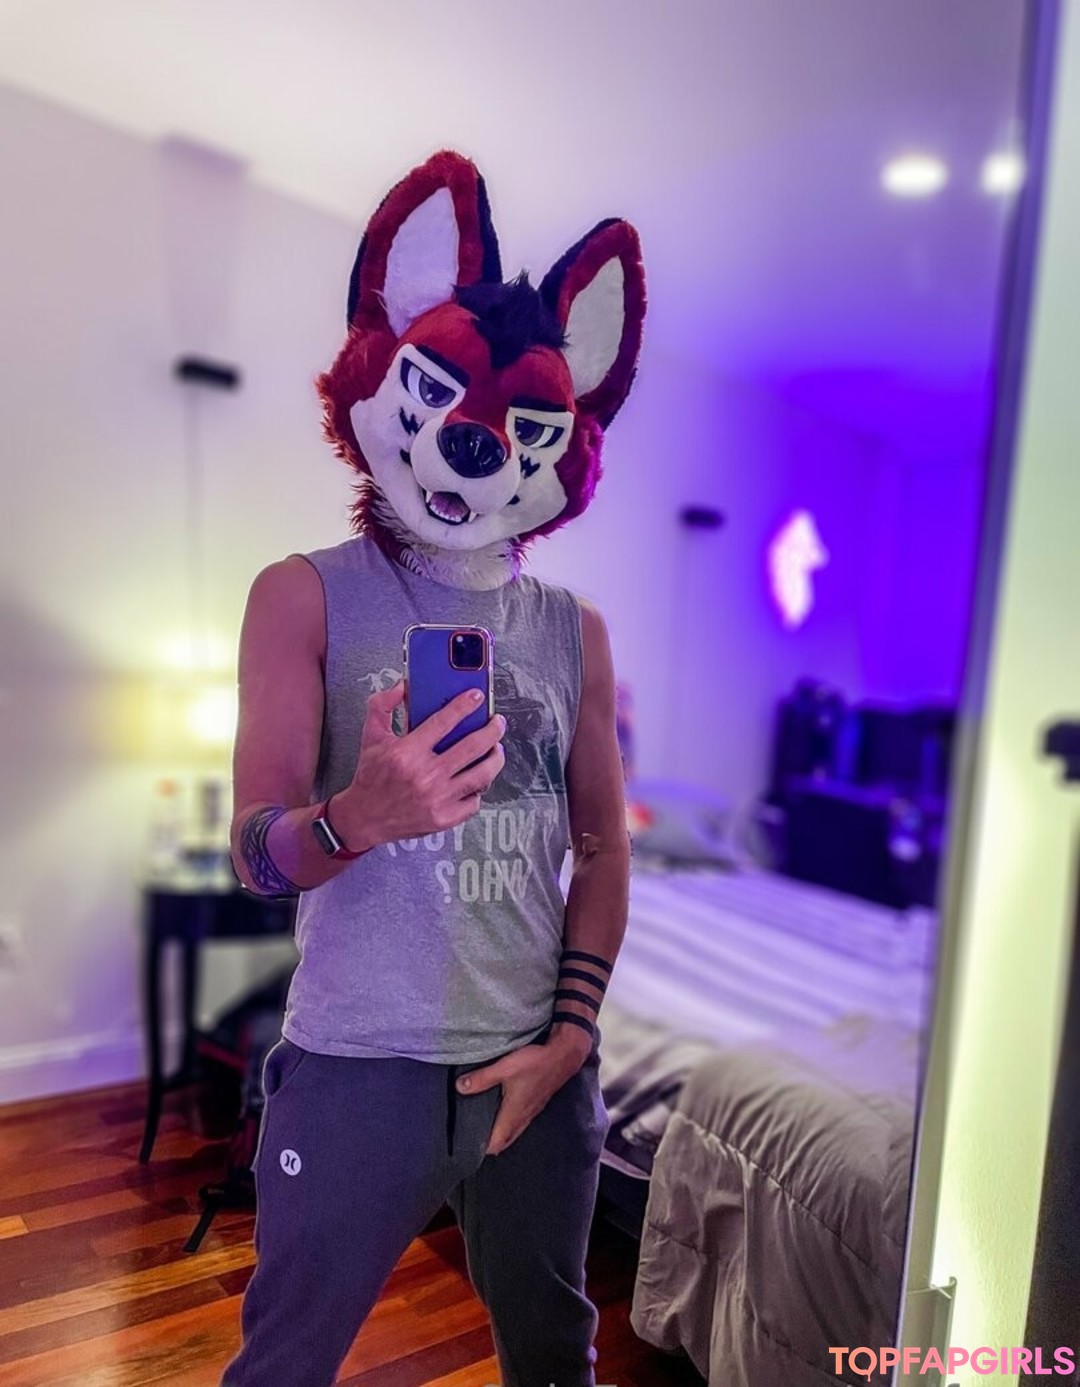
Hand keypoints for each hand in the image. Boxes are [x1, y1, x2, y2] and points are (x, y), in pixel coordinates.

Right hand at [333, 681, 505, 850]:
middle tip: (497, 722)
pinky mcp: (444, 818)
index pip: (444, 722)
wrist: (364, 818)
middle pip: (473, 747)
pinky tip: (479, 777)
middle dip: (492, 730)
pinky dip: (480, 787)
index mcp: (407, 753)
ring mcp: (438, 799)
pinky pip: (474, 801)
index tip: (477, 697)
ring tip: (496, 748)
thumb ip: (383, 705)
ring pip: (482, 774)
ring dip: (495, 757)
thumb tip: (402, 686)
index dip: (464, 706)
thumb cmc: (371, 776)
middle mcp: (425, 776)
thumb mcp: (371, 736)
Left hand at [456, 1030, 590, 1155]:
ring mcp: (532, 1111)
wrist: (564, 1055)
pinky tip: (504, 1109)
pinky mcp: (537, 1102)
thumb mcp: (505, 1068)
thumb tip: (459, 1087)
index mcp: (514, 1114)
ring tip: (485, 1124)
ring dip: (501, 1132)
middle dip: (490, 1142)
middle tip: (473, 1135)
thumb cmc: (535, 1063)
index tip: (466, 1144)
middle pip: (505, 1140)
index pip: (496, 1144)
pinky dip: (510, 1122)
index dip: (481, 1148)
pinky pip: (521, 1120)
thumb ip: (482, 1078)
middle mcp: (523, 1117)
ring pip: (514, 1131)